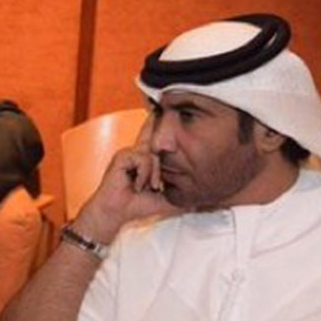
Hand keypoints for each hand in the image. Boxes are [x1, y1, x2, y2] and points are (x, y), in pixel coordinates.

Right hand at [73, 115, 177, 244]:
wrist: (117, 212)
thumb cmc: (137, 205)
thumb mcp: (166, 199)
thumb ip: (182, 196)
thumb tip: (203, 200)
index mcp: (145, 160)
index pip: (155, 138)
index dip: (157, 123)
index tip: (160, 109)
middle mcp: (137, 153)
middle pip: (151, 132)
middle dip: (154, 120)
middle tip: (158, 108)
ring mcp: (129, 153)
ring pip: (153, 154)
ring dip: (153, 175)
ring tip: (147, 187)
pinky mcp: (122, 156)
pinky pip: (143, 159)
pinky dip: (143, 175)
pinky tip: (137, 185)